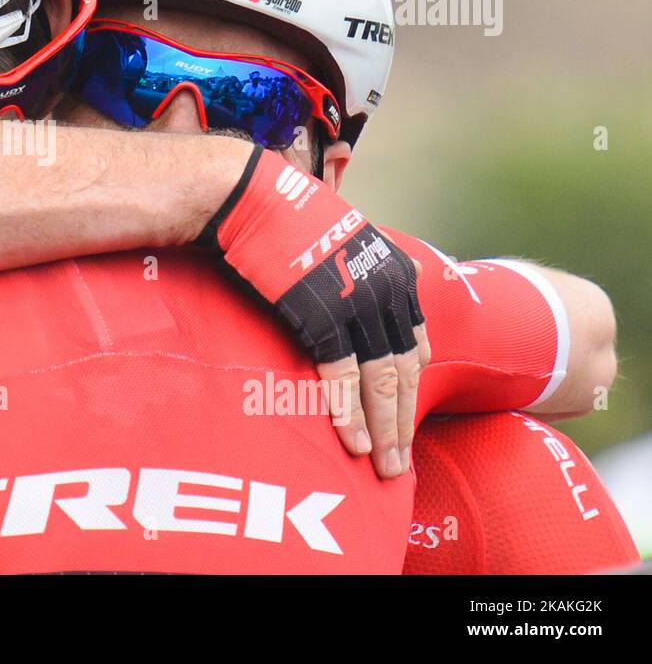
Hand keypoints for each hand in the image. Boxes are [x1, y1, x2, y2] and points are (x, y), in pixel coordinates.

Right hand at [195, 146, 427, 478]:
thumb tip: (406, 269)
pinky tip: (351, 442)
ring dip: (383, 429)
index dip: (412, 390)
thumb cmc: (288, 219)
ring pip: (381, 381)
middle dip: (403, 423)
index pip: (415, 346)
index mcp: (395, 273)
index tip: (404, 422)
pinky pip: (341, 375)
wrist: (252, 199)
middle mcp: (387, 290)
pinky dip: (347, 412)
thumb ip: (375, 264)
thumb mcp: (347, 236)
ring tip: (383, 467)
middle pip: (404, 372)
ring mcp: (357, 303)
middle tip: (401, 465)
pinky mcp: (323, 314)